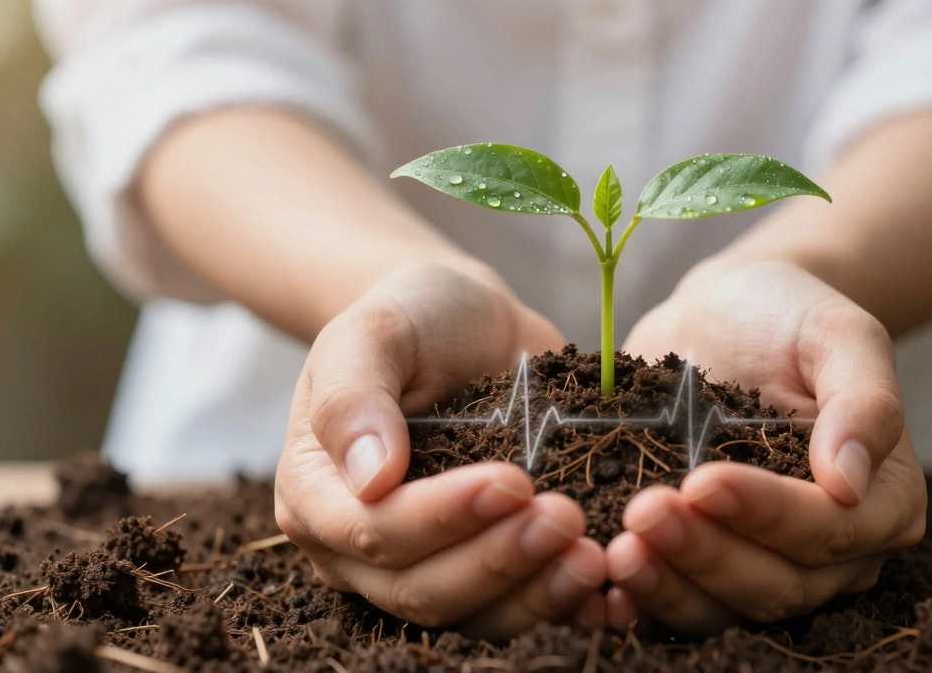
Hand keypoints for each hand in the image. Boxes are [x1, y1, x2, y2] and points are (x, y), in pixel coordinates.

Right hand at [275, 263, 606, 638]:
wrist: (469, 320)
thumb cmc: (412, 318)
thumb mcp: (374, 330)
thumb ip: (354, 397)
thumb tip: (371, 479)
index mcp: (318, 494)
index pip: (372, 530)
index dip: (441, 517)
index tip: (510, 481)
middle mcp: (363, 549)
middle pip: (424, 589)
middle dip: (499, 561)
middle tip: (566, 519)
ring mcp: (429, 564)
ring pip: (475, 614)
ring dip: (538, 595)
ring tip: (597, 556)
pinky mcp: (489, 568)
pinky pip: (521, 609)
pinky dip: (567, 606)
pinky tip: (612, 594)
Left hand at [606, 259, 925, 634]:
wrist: (723, 315)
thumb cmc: (789, 315)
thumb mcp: (837, 332)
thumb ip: (864, 400)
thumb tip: (851, 482)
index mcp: (880, 503)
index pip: (827, 531)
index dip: (766, 514)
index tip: (703, 481)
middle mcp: (829, 554)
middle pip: (773, 585)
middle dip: (705, 555)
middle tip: (643, 513)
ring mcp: (761, 564)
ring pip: (721, 608)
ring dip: (667, 586)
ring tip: (616, 551)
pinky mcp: (701, 564)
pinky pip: (673, 603)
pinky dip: (637, 602)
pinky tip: (598, 589)